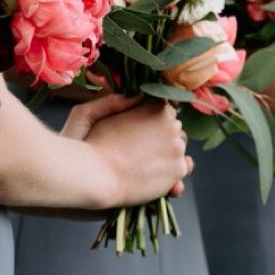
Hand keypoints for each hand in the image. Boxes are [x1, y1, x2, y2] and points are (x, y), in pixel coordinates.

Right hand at [66, 94, 190, 205]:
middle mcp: (171, 125)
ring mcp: (177, 148)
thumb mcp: (93, 112)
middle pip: (173, 129)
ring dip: (167, 154)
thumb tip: (136, 97)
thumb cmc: (90, 144)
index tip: (141, 132)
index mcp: (155, 107)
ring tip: (145, 165)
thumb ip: (116, 102)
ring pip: (179, 149)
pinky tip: (154, 175)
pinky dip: (172, 172)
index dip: (151, 122)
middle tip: (140, 150)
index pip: (164, 111)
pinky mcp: (178, 169)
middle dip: (161, 138)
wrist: (95, 177)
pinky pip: (183, 167)